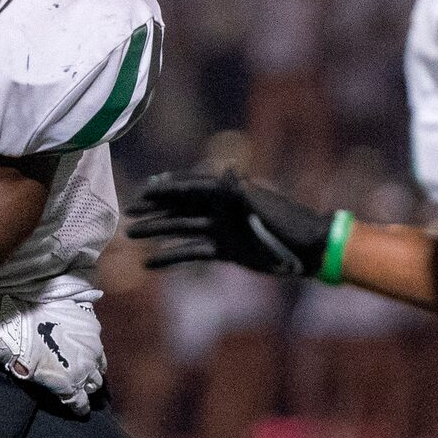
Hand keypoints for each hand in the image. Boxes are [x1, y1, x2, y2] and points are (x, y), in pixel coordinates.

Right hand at [0, 300, 105, 414]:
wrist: (19, 328)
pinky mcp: (70, 388)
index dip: (92, 358)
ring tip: (82, 392)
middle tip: (83, 377)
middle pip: (99, 370)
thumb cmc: (36, 311)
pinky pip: (80, 403)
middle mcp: (93, 352)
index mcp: (93, 332)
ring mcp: (82, 371)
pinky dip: (81, 408)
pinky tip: (80, 412)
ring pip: (93, 386)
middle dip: (92, 373)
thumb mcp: (67, 300)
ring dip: (87, 388)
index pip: (98, 351)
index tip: (86, 360)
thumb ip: (81, 306)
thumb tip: (91, 298)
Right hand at [126, 171, 331, 276]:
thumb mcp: (265, 208)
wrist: (309, 247)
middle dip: (154, 209)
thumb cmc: (290, 223)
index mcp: (228, 193)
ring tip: (133, 234)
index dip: (167, 189)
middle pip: (180, 207)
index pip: (190, 188)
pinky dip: (172, 257)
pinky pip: (192, 251)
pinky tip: (151, 263)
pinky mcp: (224, 250)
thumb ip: (243, 194)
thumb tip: (227, 174)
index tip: (143, 192)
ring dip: (158, 231)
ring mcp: (220, 229)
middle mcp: (220, 208)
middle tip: (128, 213)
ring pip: (181, 228)